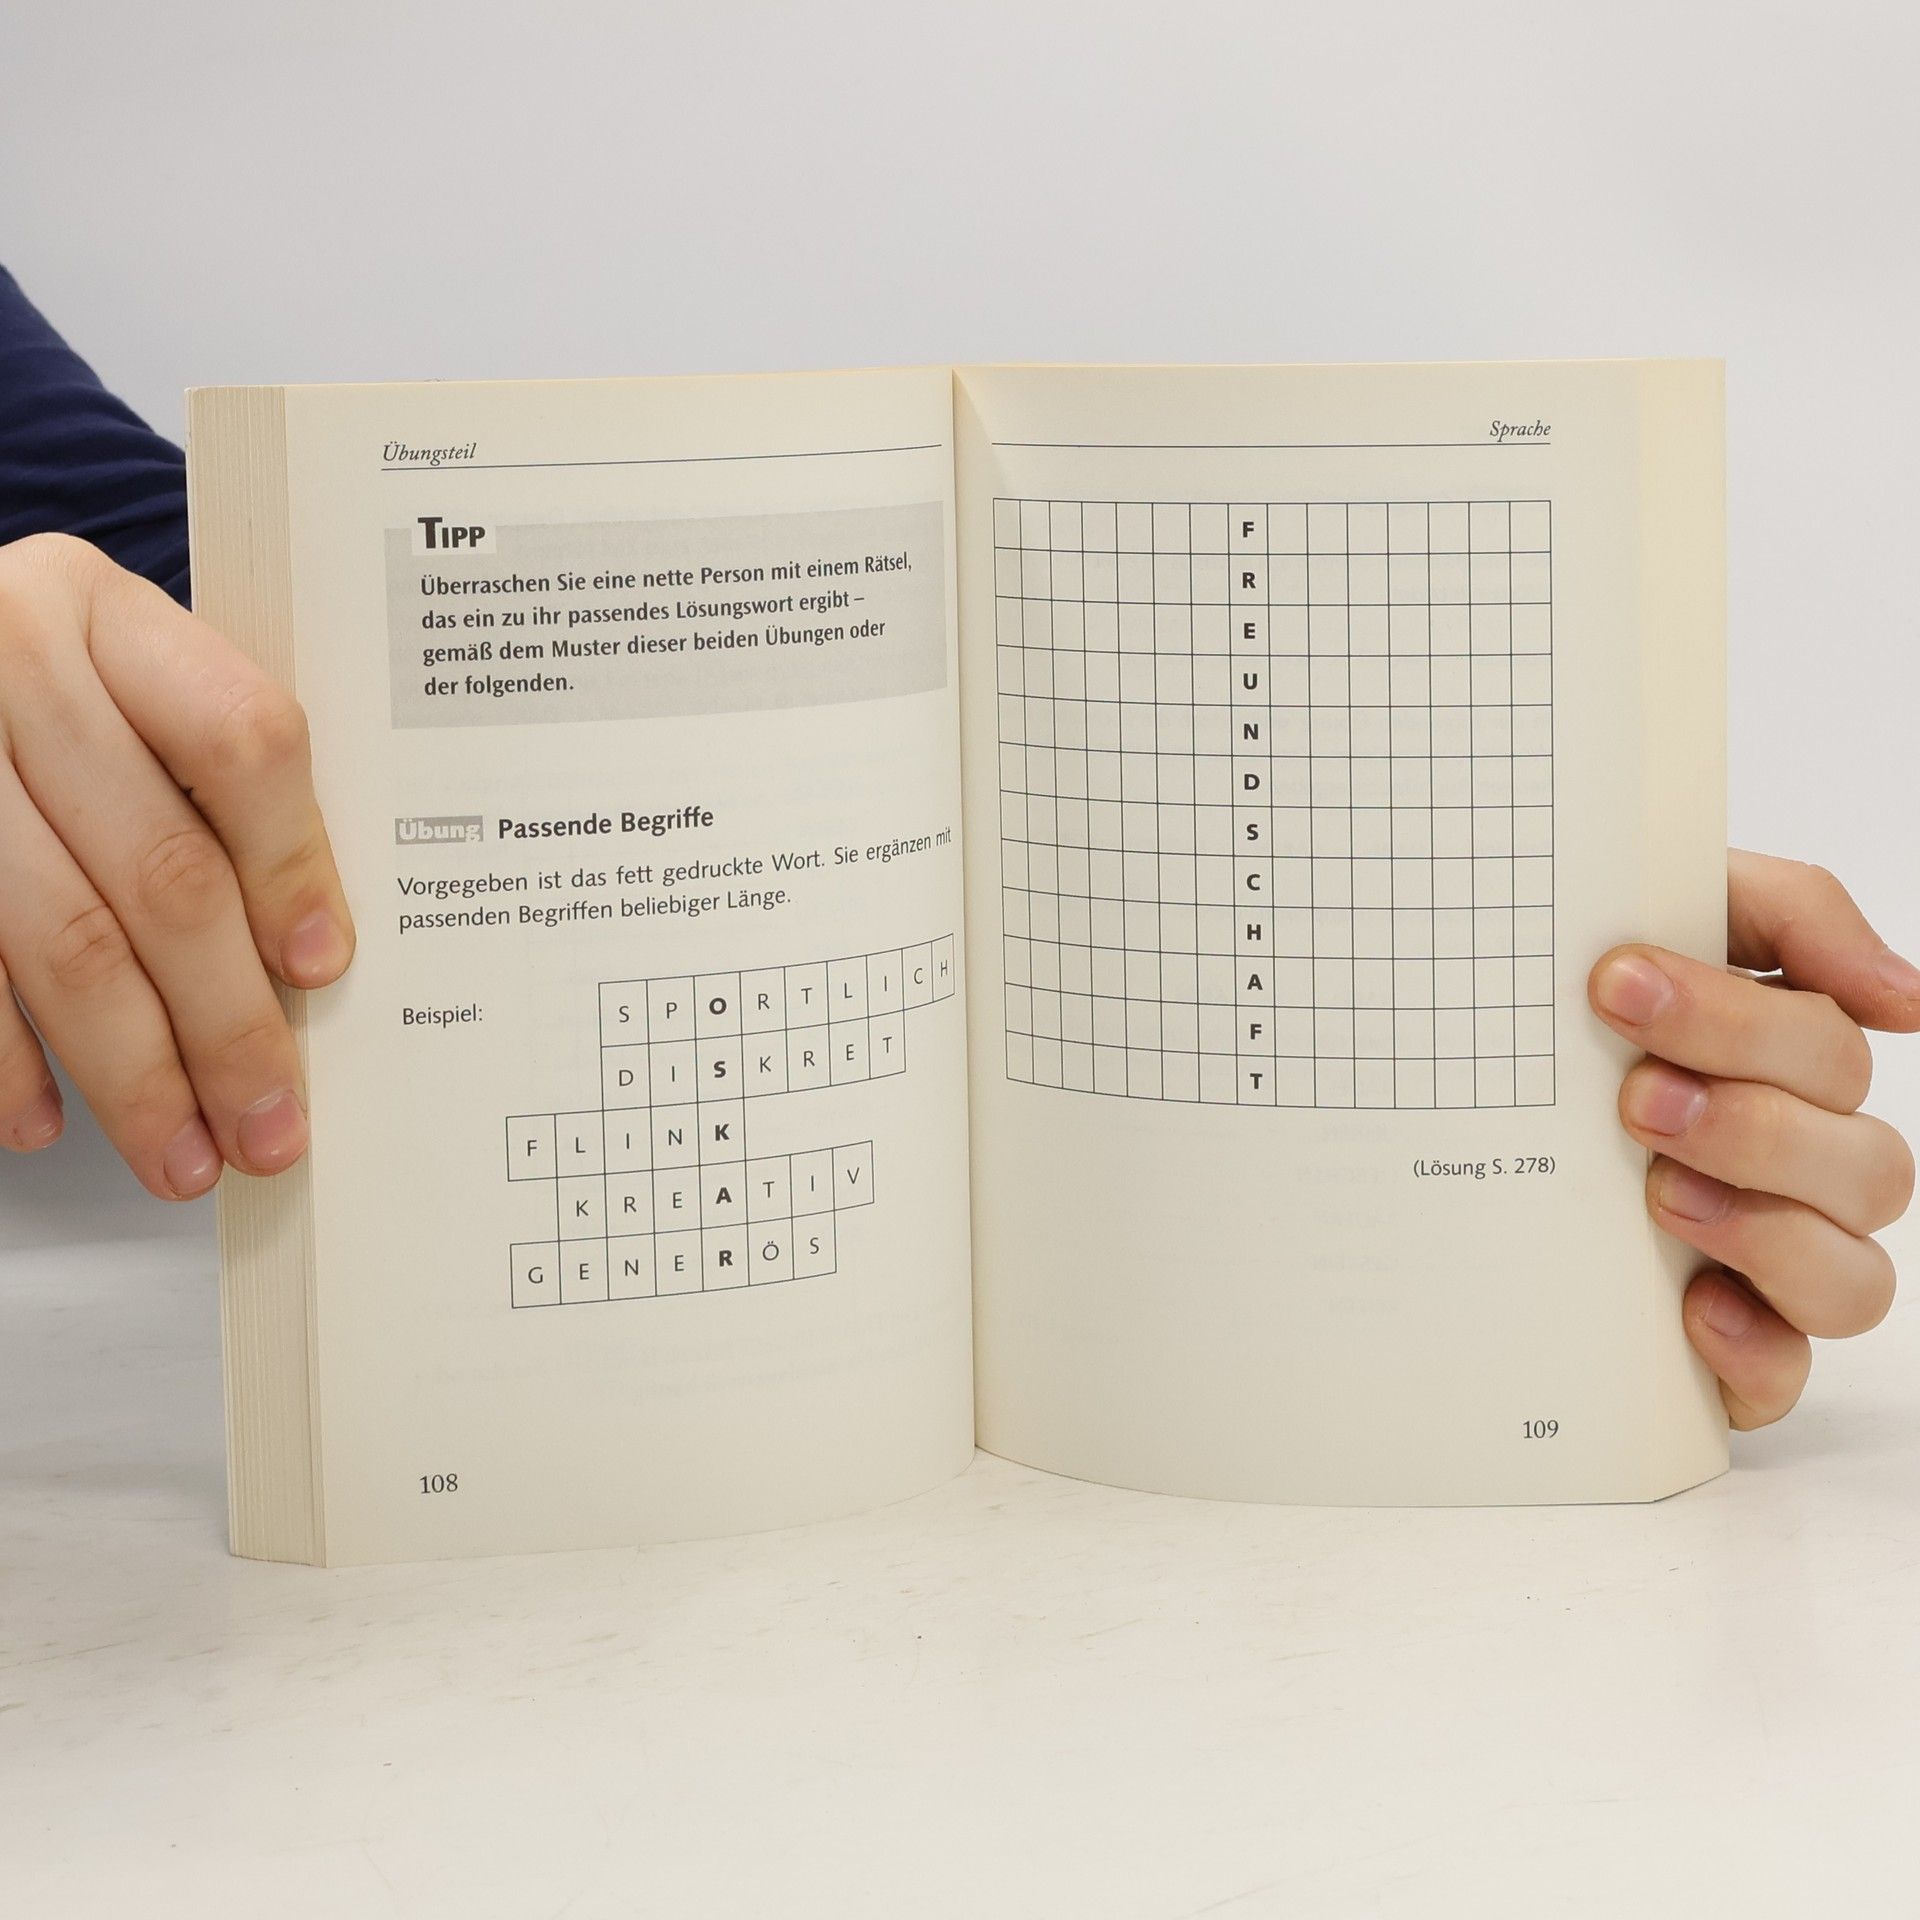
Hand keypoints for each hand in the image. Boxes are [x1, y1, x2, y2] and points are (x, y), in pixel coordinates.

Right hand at [0, 534, 352, 1196]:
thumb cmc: (48, 698)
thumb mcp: (124, 687)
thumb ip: (210, 784)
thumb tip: (308, 959)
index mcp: (104, 614)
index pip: (239, 738)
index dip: (292, 865)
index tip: (324, 971)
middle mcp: (8, 665)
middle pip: (159, 871)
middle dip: (227, 1024)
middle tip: (272, 1126)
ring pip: (61, 941)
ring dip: (131, 1073)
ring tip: (185, 1156)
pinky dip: (4, 1063)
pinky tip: (45, 1123)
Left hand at [1590, 852, 1919, 1428]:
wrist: (1432, 1096)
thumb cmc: (1560, 1007)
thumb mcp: (1647, 911)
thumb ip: (1785, 911)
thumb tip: (1908, 998)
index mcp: (1787, 1067)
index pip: (1829, 1049)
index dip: (1737, 1020)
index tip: (1616, 981)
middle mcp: (1798, 1169)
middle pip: (1866, 1165)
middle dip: (1751, 1126)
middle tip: (1633, 1097)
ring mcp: (1769, 1265)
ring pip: (1854, 1278)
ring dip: (1766, 1232)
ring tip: (1656, 1191)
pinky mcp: (1723, 1349)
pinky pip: (1782, 1375)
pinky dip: (1752, 1348)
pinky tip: (1691, 1308)